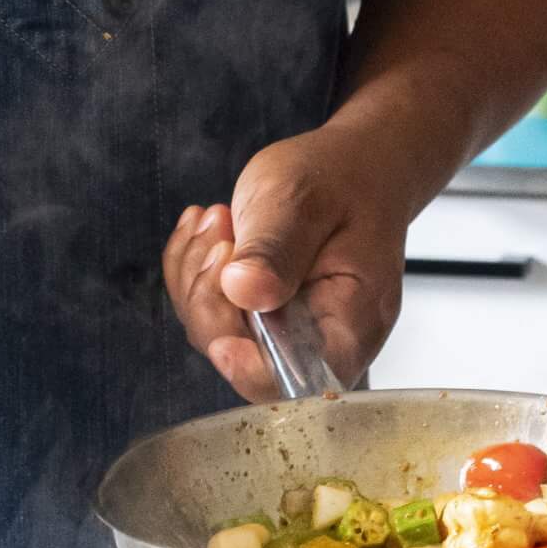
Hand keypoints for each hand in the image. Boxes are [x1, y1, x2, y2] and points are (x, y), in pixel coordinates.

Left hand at [162, 122, 408, 403]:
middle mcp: (318, 338)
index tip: (221, 333)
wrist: (354, 166)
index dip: (250, 369)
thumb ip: (276, 248)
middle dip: (211, 296)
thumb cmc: (342, 179)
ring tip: (218, 219)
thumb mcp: (304, 201)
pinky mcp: (255, 313)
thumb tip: (244, 291)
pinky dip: (191, 268)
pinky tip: (206, 227)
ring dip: (197, 274)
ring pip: (214, 331)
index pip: (299, 381)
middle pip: (244, 358)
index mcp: (351, 322)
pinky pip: (206, 309)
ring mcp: (282, 328)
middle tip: (220, 234)